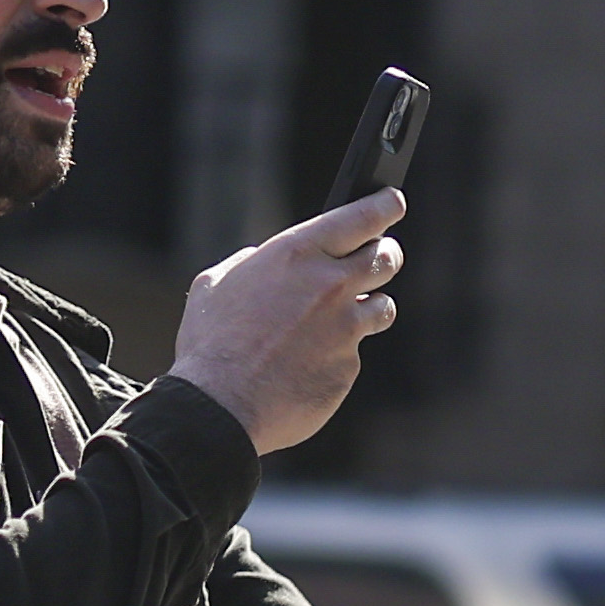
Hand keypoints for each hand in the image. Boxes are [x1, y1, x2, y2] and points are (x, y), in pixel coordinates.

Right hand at [160, 192, 405, 454]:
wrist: (222, 405)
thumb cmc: (211, 342)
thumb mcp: (218, 284)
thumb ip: (251, 264)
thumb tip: (262, 260)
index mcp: (296, 254)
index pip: (360, 218)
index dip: (383, 206)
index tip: (392, 200)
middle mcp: (330, 285)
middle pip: (386, 258)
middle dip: (385, 254)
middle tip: (380, 256)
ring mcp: (345, 327)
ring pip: (382, 306)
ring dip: (367, 307)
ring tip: (338, 318)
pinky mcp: (349, 365)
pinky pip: (354, 351)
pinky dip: (338, 353)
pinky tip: (309, 362)